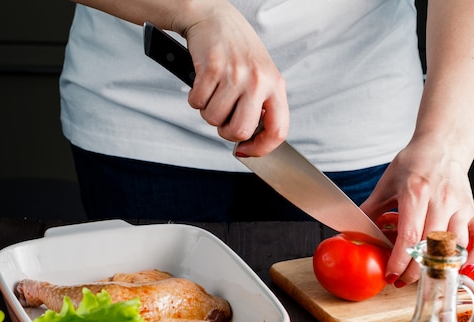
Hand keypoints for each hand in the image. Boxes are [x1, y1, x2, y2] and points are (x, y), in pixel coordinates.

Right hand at [174, 0, 289, 155]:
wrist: (214, 17)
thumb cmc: (237, 50)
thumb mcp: (261, 76)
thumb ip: (261, 105)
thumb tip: (251, 140)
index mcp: (275, 85)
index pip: (278, 130)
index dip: (261, 148)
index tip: (247, 150)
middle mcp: (258, 81)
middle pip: (240, 130)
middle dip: (226, 132)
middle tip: (224, 119)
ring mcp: (235, 74)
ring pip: (214, 119)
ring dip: (208, 112)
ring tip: (213, 94)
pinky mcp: (211, 68)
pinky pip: (197, 103)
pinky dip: (195, 99)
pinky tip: (203, 84)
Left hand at [360, 135, 473, 285]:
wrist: (442, 146)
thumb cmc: (413, 164)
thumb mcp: (386, 184)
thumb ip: (371, 209)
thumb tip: (352, 232)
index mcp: (416, 193)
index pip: (409, 236)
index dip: (400, 260)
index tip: (390, 275)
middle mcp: (441, 201)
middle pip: (431, 246)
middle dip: (415, 270)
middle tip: (401, 281)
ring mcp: (460, 206)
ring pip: (455, 245)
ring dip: (441, 267)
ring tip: (423, 276)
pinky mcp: (473, 209)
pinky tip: (463, 268)